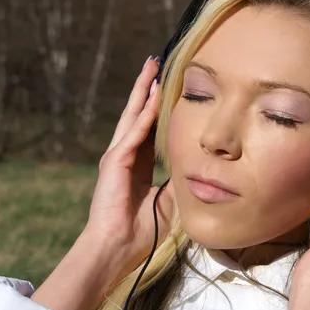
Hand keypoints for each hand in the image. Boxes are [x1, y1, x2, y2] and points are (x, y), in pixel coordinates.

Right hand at [30, 57, 174, 309]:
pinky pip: (134, 133)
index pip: (148, 128)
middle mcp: (125, 155)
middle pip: (137, 114)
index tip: (166, 87)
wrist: (118, 247)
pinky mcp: (115, 162)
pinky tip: (153, 96)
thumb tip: (195, 171)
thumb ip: (176, 182)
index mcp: (137, 164)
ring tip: (151, 68)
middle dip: (146, 88)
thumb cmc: (141, 229)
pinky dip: (144, 114)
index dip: (156, 107)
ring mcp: (117, 156)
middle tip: (154, 63)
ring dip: (143, 91)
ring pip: (133, 115)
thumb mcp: (167, 201)